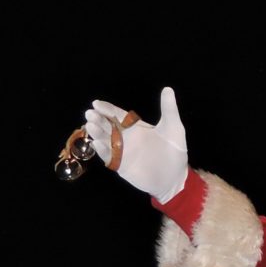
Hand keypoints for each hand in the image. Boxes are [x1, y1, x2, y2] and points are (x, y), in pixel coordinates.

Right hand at [84, 87, 188, 203]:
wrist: (176, 177)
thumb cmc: (175, 151)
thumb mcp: (174, 128)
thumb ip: (169, 110)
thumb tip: (168, 89)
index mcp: (136, 126)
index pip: (118, 115)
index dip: (107, 109)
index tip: (96, 104)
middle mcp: (126, 138)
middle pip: (107, 126)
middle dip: (98, 119)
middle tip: (90, 114)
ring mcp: (123, 152)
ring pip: (105, 140)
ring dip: (97, 133)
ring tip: (90, 126)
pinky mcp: (122, 166)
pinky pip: (109, 157)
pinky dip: (102, 151)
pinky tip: (97, 143)